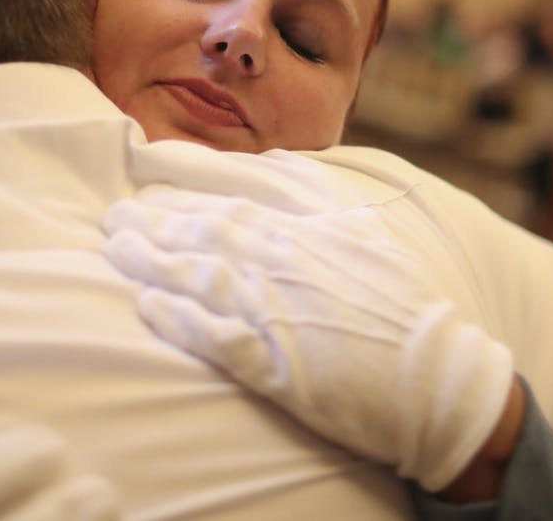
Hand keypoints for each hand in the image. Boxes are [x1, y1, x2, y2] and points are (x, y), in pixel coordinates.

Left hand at [103, 189, 515, 491]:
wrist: (438, 378)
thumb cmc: (406, 309)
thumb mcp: (366, 236)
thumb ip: (318, 204)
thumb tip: (278, 174)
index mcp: (307, 236)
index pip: (230, 206)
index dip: (181, 198)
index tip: (146, 191)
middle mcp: (285, 267)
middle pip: (204, 235)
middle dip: (153, 224)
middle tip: (114, 218)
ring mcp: (277, 314)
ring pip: (199, 276)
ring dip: (151, 261)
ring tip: (116, 249)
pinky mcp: (274, 364)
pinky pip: (212, 337)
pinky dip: (178, 319)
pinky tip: (148, 305)